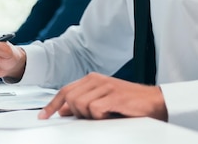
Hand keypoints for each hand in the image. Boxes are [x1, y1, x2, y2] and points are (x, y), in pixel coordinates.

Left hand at [38, 72, 167, 120]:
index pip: (65, 90)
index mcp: (92, 79)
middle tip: (94, 117)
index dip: (52, 104)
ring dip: (90, 115)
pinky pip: (94, 109)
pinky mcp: (112, 95)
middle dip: (76, 112)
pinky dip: (100, 116)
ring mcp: (105, 86)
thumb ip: (82, 103)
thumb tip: (62, 110)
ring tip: (106, 114)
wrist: (154, 102)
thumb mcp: (102, 102)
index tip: (43, 116)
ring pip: (80, 104)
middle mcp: (96, 80)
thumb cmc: (129, 103)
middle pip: (70, 98)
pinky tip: (111, 114)